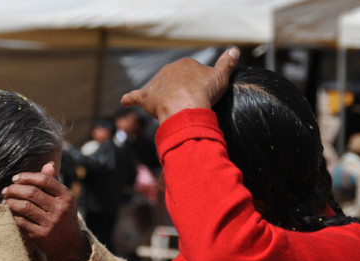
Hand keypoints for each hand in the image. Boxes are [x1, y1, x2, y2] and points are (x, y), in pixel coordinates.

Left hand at [3, 163, 90, 260]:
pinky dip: (13, 215)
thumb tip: (46, 164)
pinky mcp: (41, 235)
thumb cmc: (64, 218)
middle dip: (15, 189)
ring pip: (24, 206)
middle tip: (6, 189)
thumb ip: (54, 182)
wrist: (70, 246)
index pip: (44, 180)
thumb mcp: (64, 200)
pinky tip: (10, 212)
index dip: (27, 177)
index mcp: (66, 196)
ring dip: (11, 201)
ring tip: (6, 200)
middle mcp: (60, 209)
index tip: (15, 178)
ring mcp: (51, 223)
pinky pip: (21, 221)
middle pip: (32, 193)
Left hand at [121, 47, 239, 123]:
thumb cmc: (204, 92)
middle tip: (190, 106)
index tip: (202, 96)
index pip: (191, 74)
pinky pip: (135, 96)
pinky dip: (129, 98)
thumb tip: (235, 51)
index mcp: (185, 64)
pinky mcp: (146, 97)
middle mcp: (168, 70)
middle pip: (174, 82)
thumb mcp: (221, 77)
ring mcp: (156, 83)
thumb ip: (227, 63)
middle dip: (181, 92)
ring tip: (172, 111)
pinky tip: (124, 101)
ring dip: (163, 98)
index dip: (197, 86)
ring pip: (158, 90)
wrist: (186, 107)